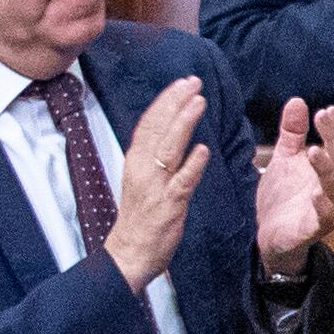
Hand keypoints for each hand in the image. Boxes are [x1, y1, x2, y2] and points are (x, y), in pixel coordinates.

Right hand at [103, 77, 211, 290]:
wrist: (130, 252)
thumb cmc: (141, 215)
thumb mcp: (144, 179)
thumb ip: (156, 156)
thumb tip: (171, 131)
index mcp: (136, 161)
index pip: (150, 123)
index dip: (165, 101)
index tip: (181, 83)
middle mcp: (143, 169)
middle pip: (158, 129)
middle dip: (175, 103)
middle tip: (193, 81)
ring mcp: (155, 187)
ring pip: (169, 149)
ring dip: (184, 124)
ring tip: (199, 102)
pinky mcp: (168, 205)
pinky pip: (181, 183)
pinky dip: (192, 166)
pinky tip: (204, 150)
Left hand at [252, 100, 333, 280]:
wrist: (271, 236)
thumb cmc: (283, 197)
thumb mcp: (285, 159)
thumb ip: (292, 132)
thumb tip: (298, 101)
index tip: (327, 110)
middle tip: (322, 116)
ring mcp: (330, 207)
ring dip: (328, 167)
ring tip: (313, 150)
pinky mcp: (315, 227)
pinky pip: (325, 216)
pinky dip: (322, 205)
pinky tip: (313, 194)